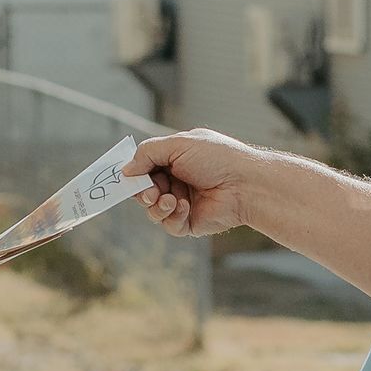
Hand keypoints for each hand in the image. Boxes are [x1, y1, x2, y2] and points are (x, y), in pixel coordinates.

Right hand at [125, 129, 257, 239]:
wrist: (244, 183)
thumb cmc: (217, 158)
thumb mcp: (178, 145)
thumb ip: (147, 153)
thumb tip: (125, 170)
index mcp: (175, 160)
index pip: (145, 168)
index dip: (134, 174)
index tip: (127, 177)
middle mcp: (178, 181)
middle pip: (144, 191)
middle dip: (143, 192)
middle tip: (151, 191)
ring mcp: (183, 203)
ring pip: (153, 211)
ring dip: (157, 205)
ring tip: (170, 199)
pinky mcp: (190, 223)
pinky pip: (169, 225)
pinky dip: (173, 216)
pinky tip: (185, 206)